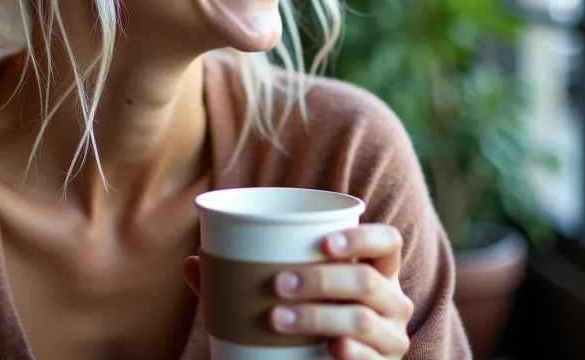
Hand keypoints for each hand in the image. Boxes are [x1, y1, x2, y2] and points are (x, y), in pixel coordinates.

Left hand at [181, 224, 413, 359]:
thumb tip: (192, 263)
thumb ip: (243, 281)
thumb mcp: (287, 297)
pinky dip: (350, 353)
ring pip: (361, 319)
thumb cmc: (305, 322)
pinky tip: (331, 349)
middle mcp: (392, 301)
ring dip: (318, 316)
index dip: (362, 237)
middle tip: (278, 285)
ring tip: (276, 318)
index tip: (323, 242)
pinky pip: (372, 359)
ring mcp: (391, 337)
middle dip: (321, 280)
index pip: (387, 242)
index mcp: (375, 270)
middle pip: (367, 280)